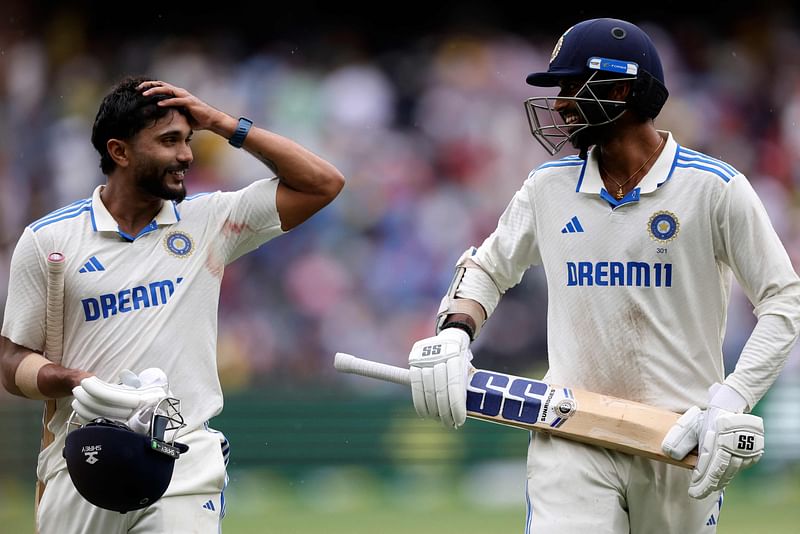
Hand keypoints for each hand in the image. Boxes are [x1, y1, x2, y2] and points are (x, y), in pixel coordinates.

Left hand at [72, 368, 171, 433]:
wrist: (161, 417)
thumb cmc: (157, 396)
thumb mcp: (156, 382)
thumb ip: (141, 380)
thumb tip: (125, 375)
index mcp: (145, 401)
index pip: (117, 397)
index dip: (99, 390)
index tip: (86, 382)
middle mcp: (137, 416)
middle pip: (105, 408)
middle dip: (87, 398)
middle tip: (77, 388)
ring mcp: (128, 428)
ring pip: (100, 418)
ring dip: (84, 407)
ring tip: (77, 396)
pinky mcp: (120, 435)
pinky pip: (102, 427)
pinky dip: (88, 418)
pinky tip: (81, 410)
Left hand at [138, 80, 228, 132]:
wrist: (211, 120)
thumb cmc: (196, 118)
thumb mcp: (180, 114)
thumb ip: (171, 112)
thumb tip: (159, 116)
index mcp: (177, 94)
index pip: (161, 87)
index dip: (149, 86)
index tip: (138, 90)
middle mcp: (180, 92)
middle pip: (161, 85)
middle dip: (148, 86)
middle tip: (137, 89)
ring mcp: (185, 96)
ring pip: (167, 90)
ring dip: (155, 91)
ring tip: (144, 94)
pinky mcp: (189, 102)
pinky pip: (176, 101)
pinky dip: (167, 102)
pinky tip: (159, 104)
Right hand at [408, 328, 471, 427]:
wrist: (452, 335)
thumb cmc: (462, 359)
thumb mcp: (467, 368)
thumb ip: (463, 386)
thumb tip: (464, 414)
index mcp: (455, 356)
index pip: (454, 385)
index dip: (456, 405)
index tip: (460, 420)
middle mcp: (439, 356)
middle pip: (440, 389)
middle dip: (445, 411)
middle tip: (449, 424)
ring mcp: (425, 357)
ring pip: (427, 389)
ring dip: (433, 410)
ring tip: (438, 420)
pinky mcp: (414, 360)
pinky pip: (415, 385)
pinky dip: (419, 402)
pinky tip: (425, 413)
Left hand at [661, 384, 763, 498]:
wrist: (732, 407)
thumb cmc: (708, 418)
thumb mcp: (691, 424)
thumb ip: (680, 438)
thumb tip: (671, 454)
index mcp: (719, 440)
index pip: (710, 468)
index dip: (702, 482)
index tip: (693, 492)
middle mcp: (735, 447)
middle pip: (721, 473)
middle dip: (708, 486)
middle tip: (697, 494)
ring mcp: (747, 451)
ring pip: (731, 473)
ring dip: (719, 482)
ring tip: (707, 489)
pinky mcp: (753, 453)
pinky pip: (739, 468)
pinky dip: (728, 475)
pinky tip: (720, 480)